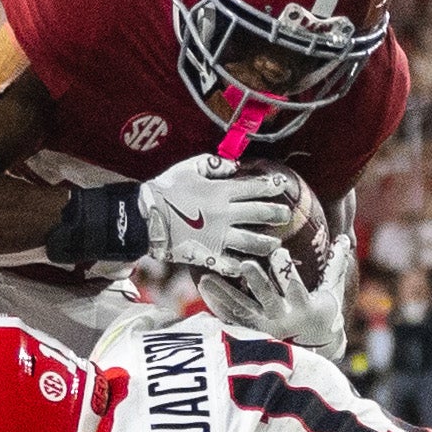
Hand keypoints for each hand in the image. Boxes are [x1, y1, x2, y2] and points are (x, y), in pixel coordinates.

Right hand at [139, 155, 292, 275]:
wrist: (145, 217)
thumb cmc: (166, 189)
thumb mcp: (189, 168)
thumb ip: (213, 164)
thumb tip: (234, 166)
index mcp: (221, 192)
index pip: (255, 187)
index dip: (271, 186)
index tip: (282, 186)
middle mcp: (225, 215)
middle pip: (260, 214)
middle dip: (277, 214)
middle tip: (286, 215)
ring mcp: (218, 237)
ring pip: (252, 242)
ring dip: (267, 243)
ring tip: (276, 244)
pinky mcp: (209, 254)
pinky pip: (231, 264)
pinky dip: (242, 266)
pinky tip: (250, 266)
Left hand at [196, 235, 352, 359]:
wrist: (314, 353)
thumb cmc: (323, 316)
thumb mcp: (331, 294)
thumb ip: (335, 267)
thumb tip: (345, 238)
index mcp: (304, 309)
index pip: (296, 289)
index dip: (287, 272)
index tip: (279, 252)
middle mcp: (283, 321)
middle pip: (267, 300)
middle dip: (257, 282)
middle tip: (245, 264)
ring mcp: (265, 330)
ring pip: (243, 310)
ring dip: (225, 294)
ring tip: (207, 278)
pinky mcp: (251, 335)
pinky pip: (231, 319)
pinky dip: (218, 305)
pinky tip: (205, 288)